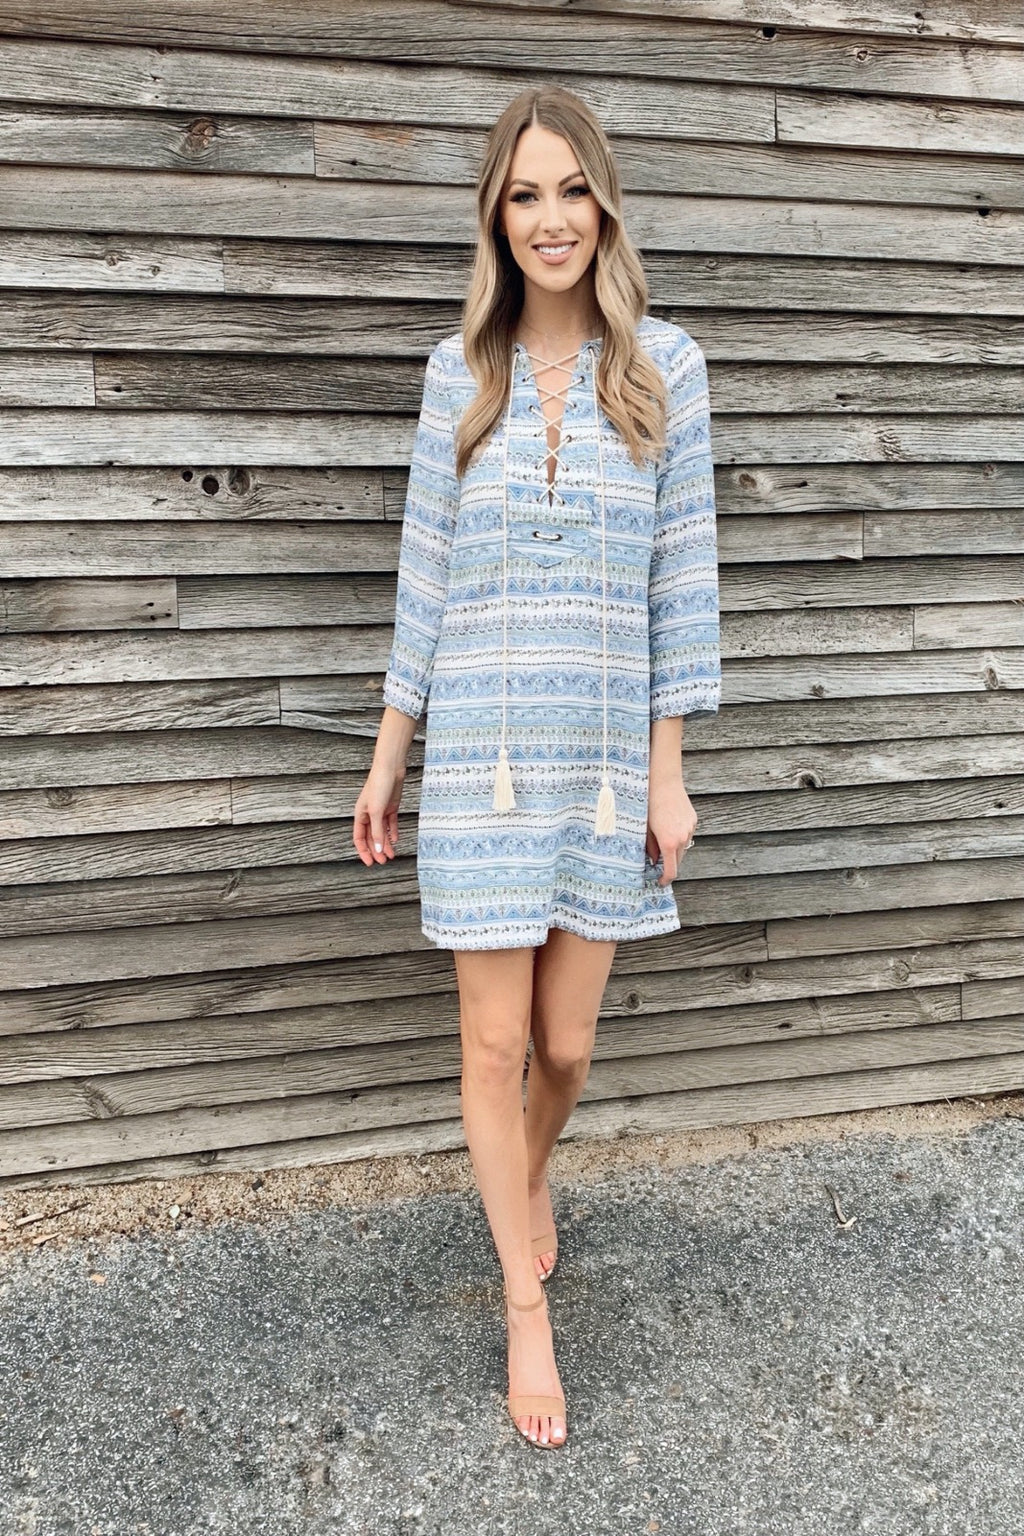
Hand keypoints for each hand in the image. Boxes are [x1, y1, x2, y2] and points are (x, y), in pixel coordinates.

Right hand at [353, 763, 404, 866]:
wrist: (391, 769)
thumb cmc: (379, 785)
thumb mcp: (377, 811)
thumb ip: (377, 832)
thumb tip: (378, 849)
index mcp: (360, 815)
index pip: (359, 838)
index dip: (363, 851)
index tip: (370, 862)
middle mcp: (369, 814)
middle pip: (371, 837)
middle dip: (377, 850)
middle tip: (383, 861)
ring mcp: (380, 811)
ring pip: (382, 832)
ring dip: (386, 844)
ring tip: (392, 855)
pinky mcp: (391, 807)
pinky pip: (390, 824)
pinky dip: (392, 832)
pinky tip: (396, 840)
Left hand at [645, 772, 697, 886]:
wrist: (663, 782)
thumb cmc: (649, 804)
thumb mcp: (644, 829)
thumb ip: (650, 848)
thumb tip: (653, 861)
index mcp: (668, 843)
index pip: (672, 871)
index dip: (666, 879)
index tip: (660, 881)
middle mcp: (682, 838)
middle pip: (679, 861)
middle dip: (669, 864)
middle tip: (658, 863)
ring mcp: (690, 829)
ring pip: (684, 847)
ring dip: (675, 850)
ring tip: (662, 839)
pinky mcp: (693, 820)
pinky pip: (687, 835)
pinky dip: (679, 836)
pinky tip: (669, 826)